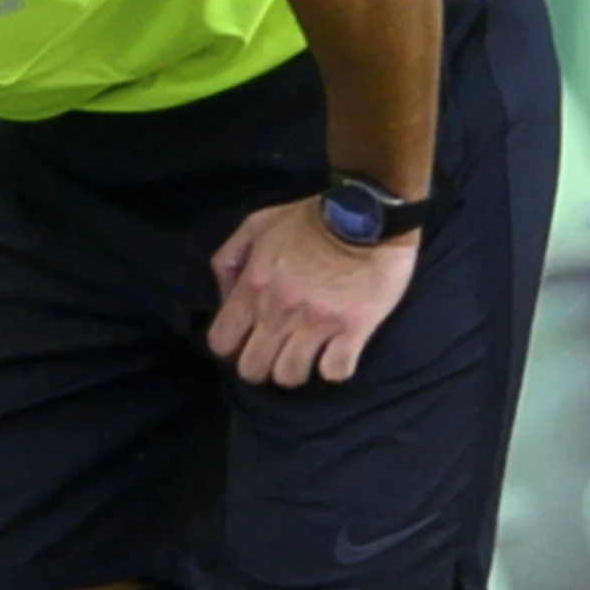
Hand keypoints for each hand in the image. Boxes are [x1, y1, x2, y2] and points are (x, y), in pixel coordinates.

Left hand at [207, 202, 418, 387]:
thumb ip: (230, 259)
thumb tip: (224, 297)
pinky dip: (334, 368)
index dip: (231, 347)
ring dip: (296, 370)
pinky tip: (336, 354)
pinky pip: (335, 372)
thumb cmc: (311, 218)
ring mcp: (317, 324)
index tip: (246, 340)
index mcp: (253, 287)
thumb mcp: (258, 225)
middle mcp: (279, 312)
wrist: (369, 212)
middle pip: (252, 370)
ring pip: (290, 377)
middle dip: (260, 366)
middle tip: (276, 351)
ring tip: (307, 354)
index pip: (220, 342)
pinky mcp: (354, 330)